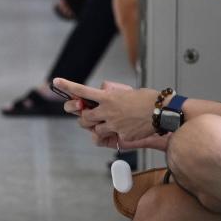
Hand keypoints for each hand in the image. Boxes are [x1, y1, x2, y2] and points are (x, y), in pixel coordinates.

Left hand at [53, 78, 170, 151]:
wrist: (164, 112)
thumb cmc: (149, 100)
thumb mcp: (127, 93)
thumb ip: (112, 97)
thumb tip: (104, 99)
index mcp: (108, 97)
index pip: (82, 91)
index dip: (67, 86)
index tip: (56, 81)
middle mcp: (107, 111)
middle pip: (84, 118)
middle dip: (84, 118)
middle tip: (89, 117)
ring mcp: (113, 125)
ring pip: (95, 131)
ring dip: (98, 128)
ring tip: (110, 124)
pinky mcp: (121, 136)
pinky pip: (111, 139)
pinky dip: (116, 136)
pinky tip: (127, 130)